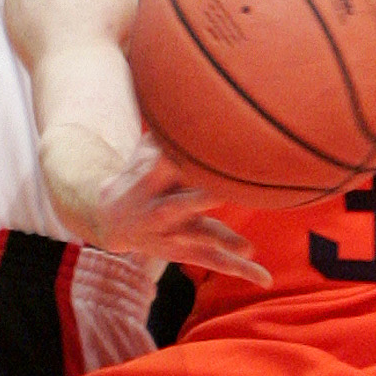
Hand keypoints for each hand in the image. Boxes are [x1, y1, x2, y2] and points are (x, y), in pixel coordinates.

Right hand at [85, 140, 270, 285]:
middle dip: (205, 197)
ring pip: (200, 238)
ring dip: (224, 241)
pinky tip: (265, 278)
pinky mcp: (185, 251)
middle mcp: (160, 210)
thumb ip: (169, 135)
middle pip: (182, 204)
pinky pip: (215, 261)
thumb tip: (195, 97)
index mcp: (150, 179)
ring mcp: (172, 234)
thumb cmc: (138, 174)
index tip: (215, 142)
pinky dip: (241, 269)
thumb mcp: (144, 153)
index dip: (187, 155)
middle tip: (230, 188)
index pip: (168, 164)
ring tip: (249, 246)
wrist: (110, 220)